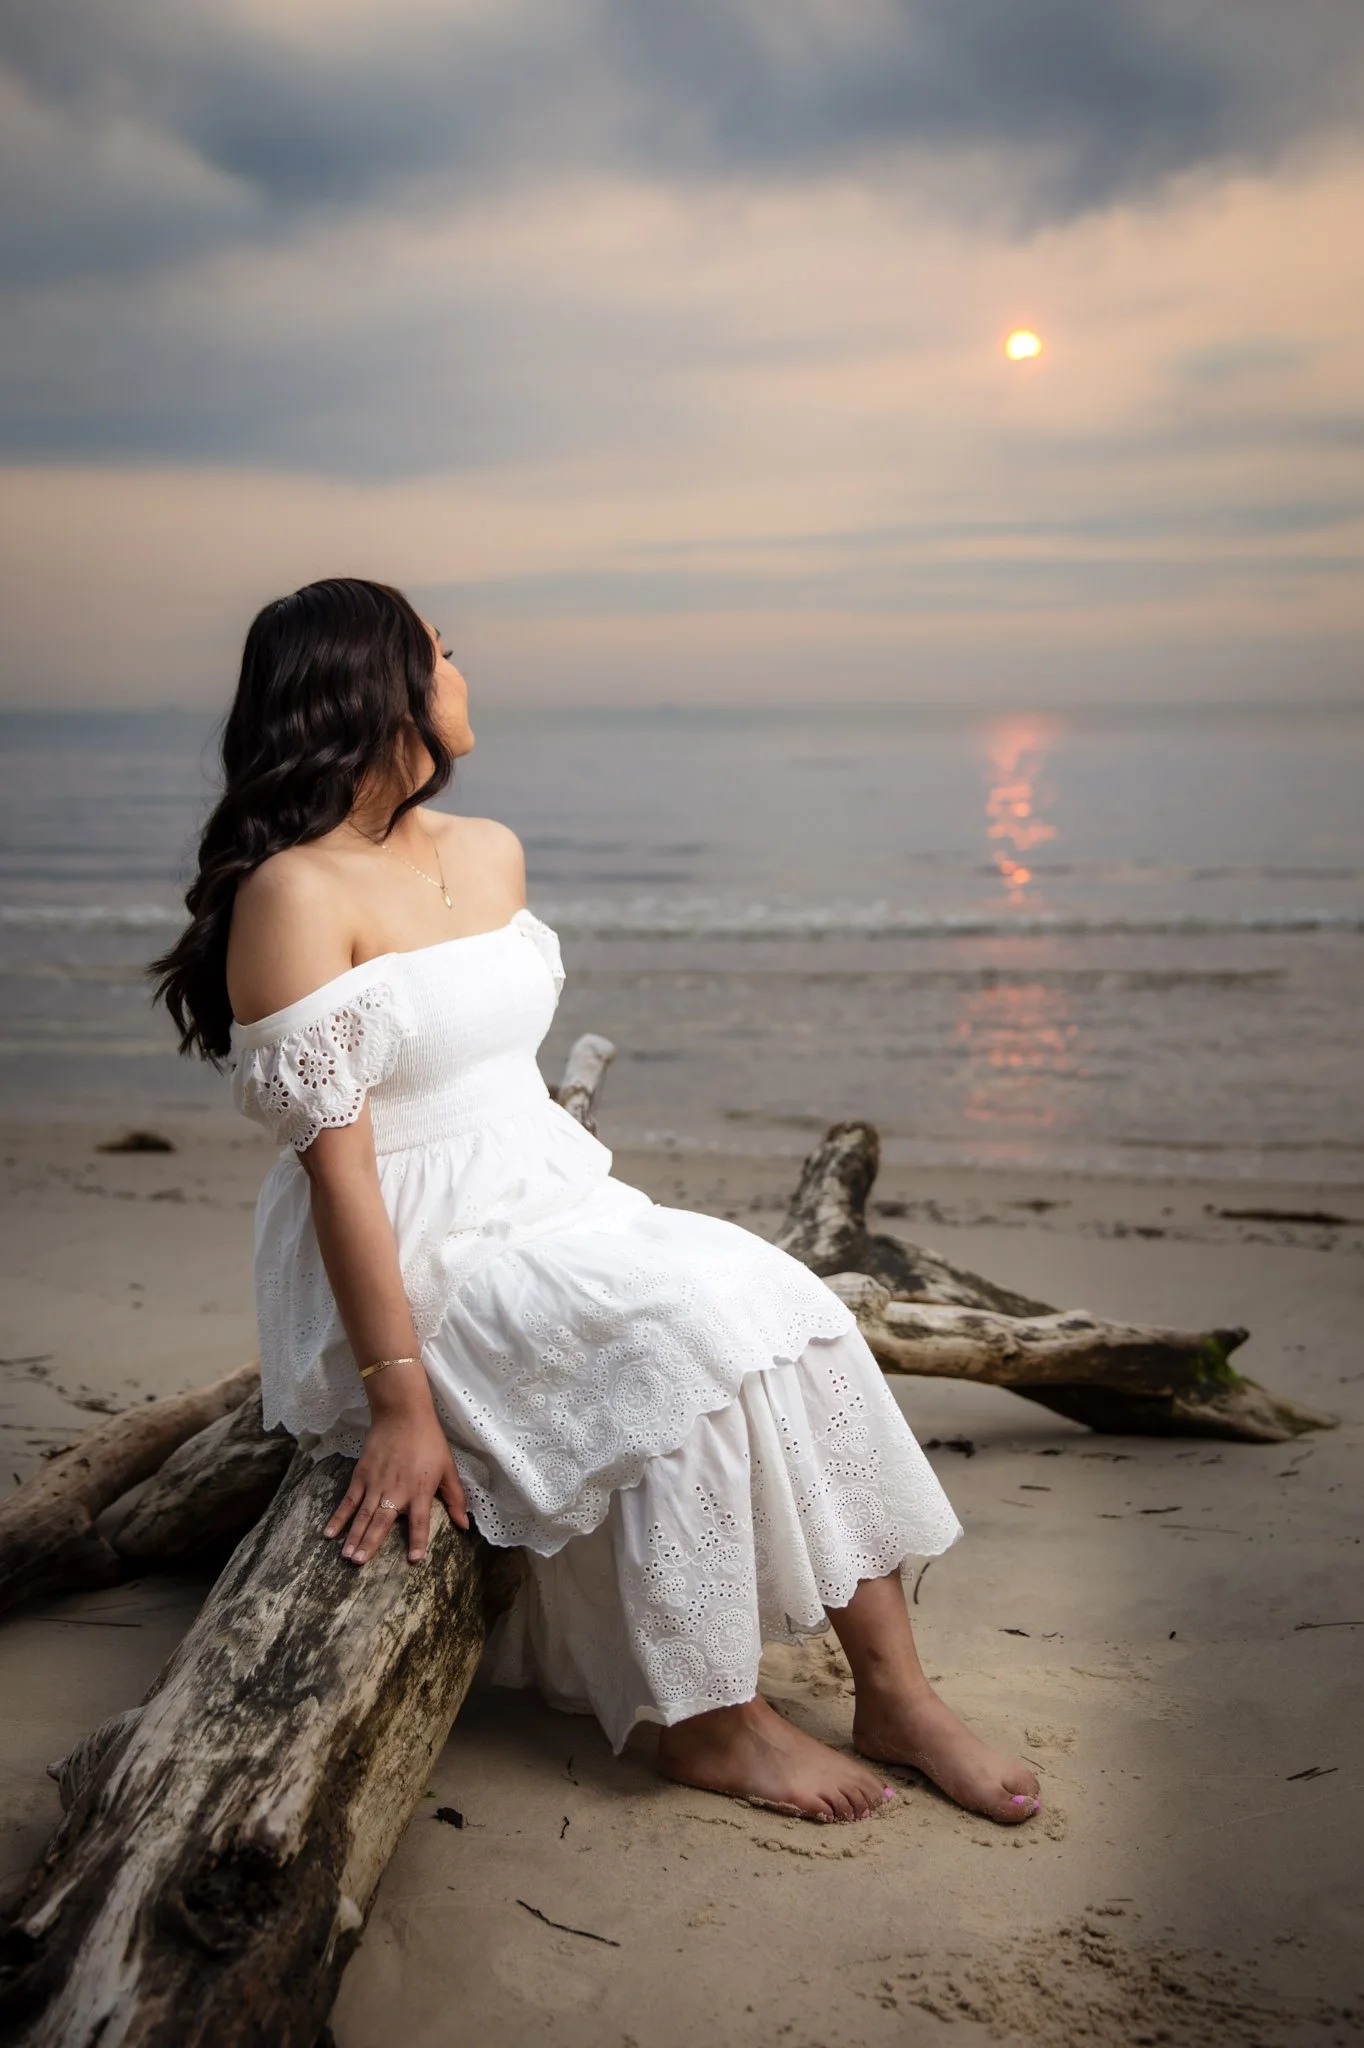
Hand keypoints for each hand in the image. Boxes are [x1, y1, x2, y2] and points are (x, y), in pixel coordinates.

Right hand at [324, 1388, 468, 1564]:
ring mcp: (375, 1484)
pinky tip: (329, 1533)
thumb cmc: (429, 1441)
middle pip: (381, 1522)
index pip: (420, 1522)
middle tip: (359, 1564)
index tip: (413, 1560)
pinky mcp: (361, 1476)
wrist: (403, 1414)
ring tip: (347, 1557)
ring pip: (362, 1515)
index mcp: (419, 1491)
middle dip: (370, 1544)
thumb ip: (455, 1498)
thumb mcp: (448, 1468)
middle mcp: (396, 1491)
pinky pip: (348, 1500)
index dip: (418, 1541)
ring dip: (354, 1537)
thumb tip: (464, 1525)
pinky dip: (339, 1517)